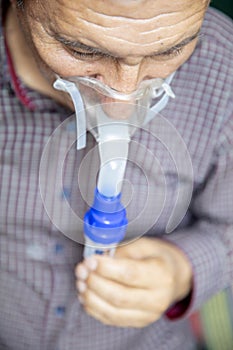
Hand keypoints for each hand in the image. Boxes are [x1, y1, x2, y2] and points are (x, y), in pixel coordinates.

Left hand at [75, 237, 191, 327]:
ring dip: (91, 297)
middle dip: (94, 282)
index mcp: (161, 274)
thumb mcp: (144, 245)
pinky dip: (94, 308)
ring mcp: (148, 314)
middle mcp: (157, 299)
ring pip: (113, 312)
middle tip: (81, 269)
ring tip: (80, 281)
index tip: (90, 260)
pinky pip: (111, 319)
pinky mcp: (138, 322)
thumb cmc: (157, 257)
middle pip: (119, 296)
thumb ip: (122, 251)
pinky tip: (86, 295)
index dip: (106, 268)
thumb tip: (98, 258)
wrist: (175, 276)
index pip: (130, 274)